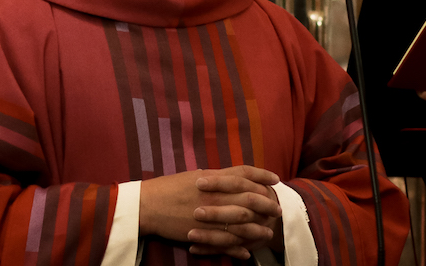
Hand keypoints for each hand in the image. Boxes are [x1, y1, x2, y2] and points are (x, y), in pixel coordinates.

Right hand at [139, 165, 281, 260]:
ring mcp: (210, 216)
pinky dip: (238, 249)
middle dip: (267, 204)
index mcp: (214, 179)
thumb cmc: (170, 187)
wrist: (148, 205)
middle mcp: (215, 196)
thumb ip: (219, 176)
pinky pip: (224, 243)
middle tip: (277, 209)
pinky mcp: (202, 234)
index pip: (246, 174)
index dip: (263, 176)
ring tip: (268, 233)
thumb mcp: (197, 175)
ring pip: (241, 224)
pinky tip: (246, 252)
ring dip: (258, 230)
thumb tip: (237, 176)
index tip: (276, 180)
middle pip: (249, 199)